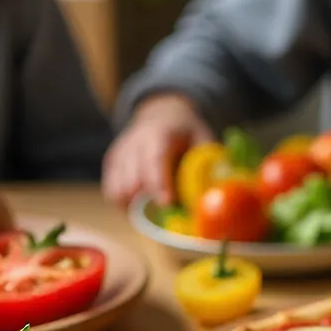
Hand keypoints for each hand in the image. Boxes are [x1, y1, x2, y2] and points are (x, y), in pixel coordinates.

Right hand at [102, 93, 213, 207]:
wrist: (160, 115)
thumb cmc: (186, 132)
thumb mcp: (203, 138)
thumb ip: (209, 160)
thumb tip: (218, 188)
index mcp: (160, 134)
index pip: (155, 159)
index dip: (160, 182)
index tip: (167, 203)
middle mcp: (134, 143)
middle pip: (132, 178)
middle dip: (146, 201)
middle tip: (165, 215)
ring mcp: (120, 154)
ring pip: (117, 188)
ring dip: (134, 207)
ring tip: (153, 212)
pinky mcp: (112, 165)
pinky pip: (112, 191)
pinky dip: (124, 205)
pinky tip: (141, 208)